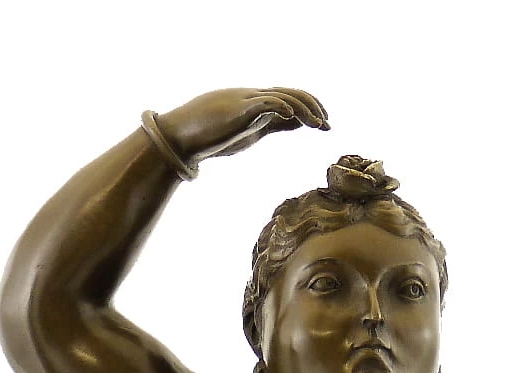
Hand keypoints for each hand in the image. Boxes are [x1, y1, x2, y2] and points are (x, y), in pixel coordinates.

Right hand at [157, 88, 328, 165]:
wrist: (184, 135)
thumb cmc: (209, 137)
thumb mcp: (244, 134)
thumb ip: (261, 128)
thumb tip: (274, 131)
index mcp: (257, 107)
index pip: (290, 103)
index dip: (310, 112)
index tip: (325, 126)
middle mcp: (255, 99)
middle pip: (292, 95)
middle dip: (314, 107)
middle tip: (328, 124)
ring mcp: (248, 101)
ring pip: (284, 97)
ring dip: (305, 109)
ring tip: (319, 123)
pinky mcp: (240, 109)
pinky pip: (266, 102)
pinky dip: (282, 107)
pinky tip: (294, 117)